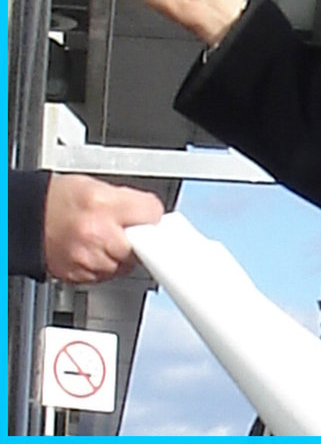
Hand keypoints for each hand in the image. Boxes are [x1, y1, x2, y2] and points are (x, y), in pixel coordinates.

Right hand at [43, 174, 163, 282]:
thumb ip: (127, 201)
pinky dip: (105, 266)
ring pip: (124, 265)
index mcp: (103, 204)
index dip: (154, 215)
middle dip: (140, 239)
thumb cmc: (57, 198)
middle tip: (131, 231)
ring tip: (109, 239)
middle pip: (141, 246)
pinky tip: (96, 251)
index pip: (150, 213)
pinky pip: (106, 276)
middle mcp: (96, 233)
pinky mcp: (78, 275)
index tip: (154, 218)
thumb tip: (149, 212)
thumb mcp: (97, 186)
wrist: (25, 217)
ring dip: (123, 255)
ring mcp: (87, 257)